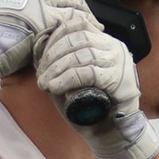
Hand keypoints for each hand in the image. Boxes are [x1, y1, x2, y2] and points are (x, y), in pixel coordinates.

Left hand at [36, 19, 158, 158]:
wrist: (110, 131)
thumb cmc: (89, 105)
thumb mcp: (73, 76)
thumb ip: (62, 60)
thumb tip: (38, 48)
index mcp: (105, 41)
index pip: (78, 26)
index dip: (56, 38)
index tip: (40, 56)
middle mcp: (115, 47)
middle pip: (78, 39)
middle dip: (54, 55)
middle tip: (40, 73)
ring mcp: (119, 62)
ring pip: (82, 55)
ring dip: (57, 68)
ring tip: (44, 82)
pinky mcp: (120, 80)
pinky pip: (89, 73)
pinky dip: (68, 79)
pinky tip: (55, 86)